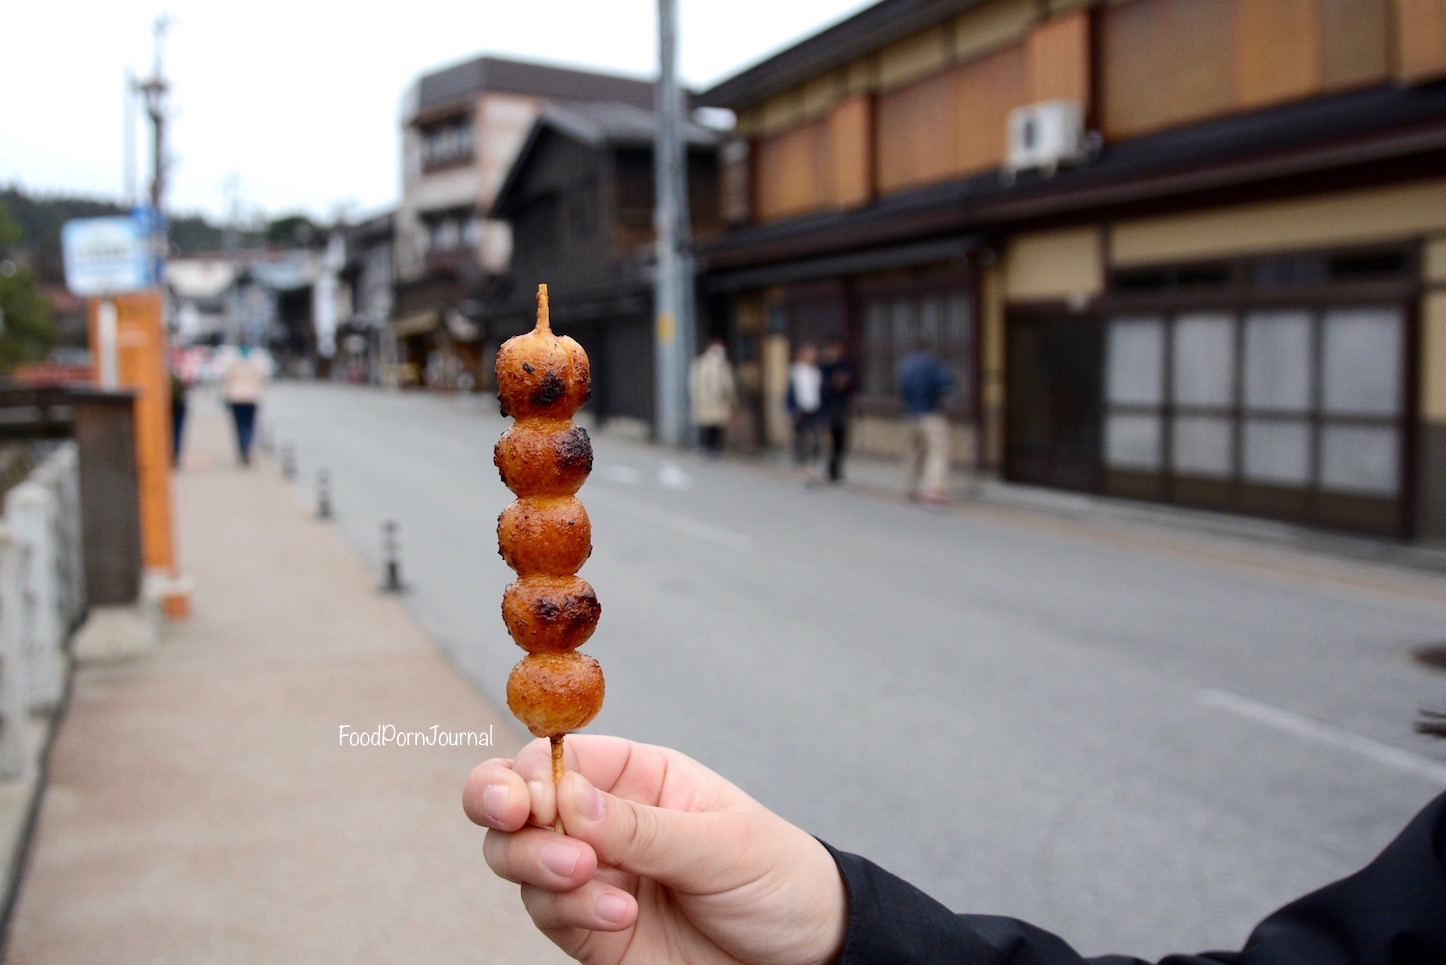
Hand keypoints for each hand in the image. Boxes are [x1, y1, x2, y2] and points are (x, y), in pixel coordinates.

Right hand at [463, 735, 847, 964]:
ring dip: (538, 866)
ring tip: (587, 877)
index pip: (557, 756)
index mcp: (636, 775)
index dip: (526, 769)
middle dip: (504, 811)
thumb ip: (642, 825)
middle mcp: (602, 820)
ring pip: (517, 860)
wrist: (805, 957)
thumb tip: (566, 794)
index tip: (526, 796)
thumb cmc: (776, 878)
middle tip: (523, 824)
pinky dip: (571, 914)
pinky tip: (622, 917)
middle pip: (515, 803)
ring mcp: (593, 876)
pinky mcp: (591, 931)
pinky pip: (550, 915)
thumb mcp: (721, 842)